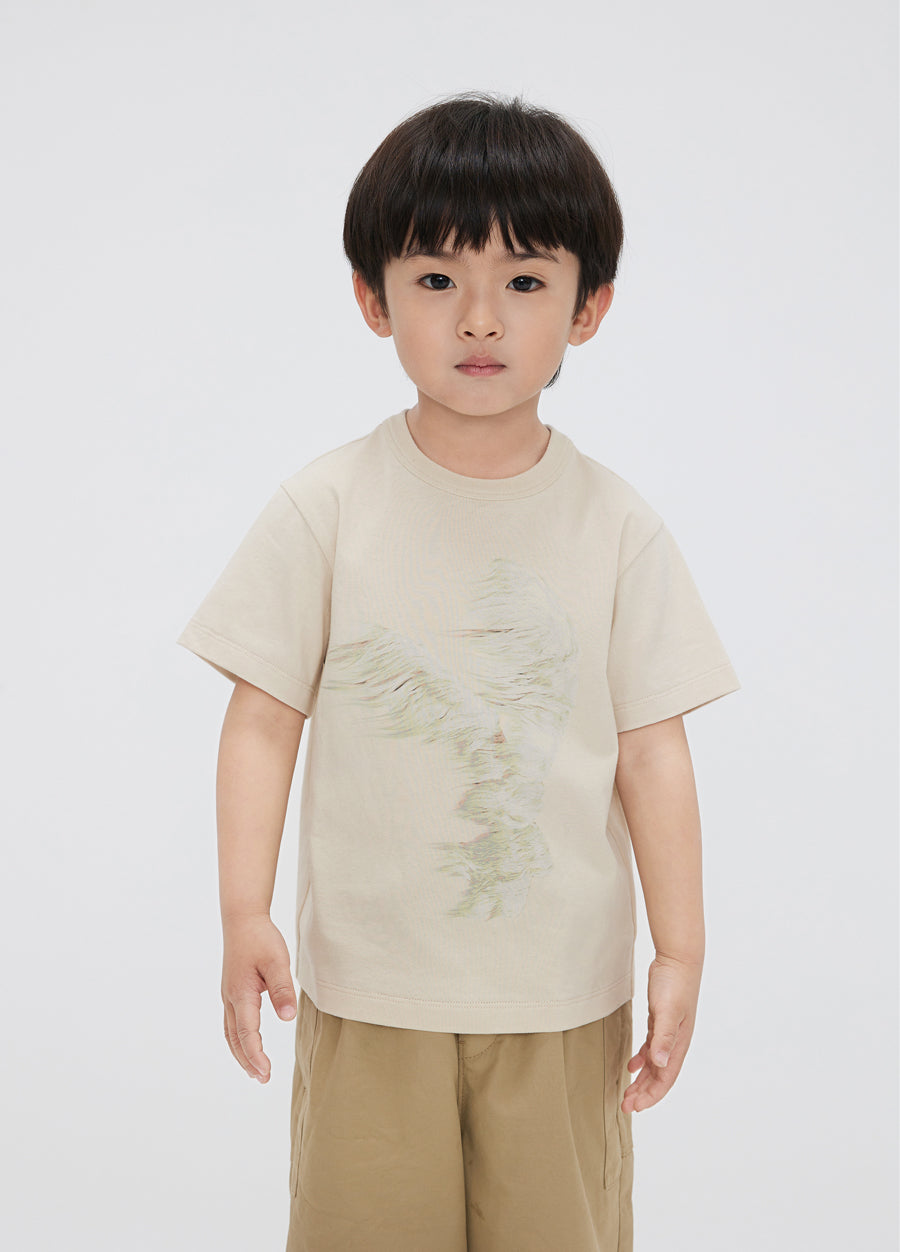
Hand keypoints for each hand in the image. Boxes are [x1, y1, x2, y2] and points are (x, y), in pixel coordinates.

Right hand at [221, 914, 296, 1083]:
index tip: (266, 1072)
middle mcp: (231, 998)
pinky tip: (248, 1044)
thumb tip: (287, 1017)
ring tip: (255, 1071)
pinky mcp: (232, 991)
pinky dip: (238, 1039)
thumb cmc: (260, 938)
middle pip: (235, 1038)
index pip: (247, 1033)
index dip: (255, 1055)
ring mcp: (229, 995)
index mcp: (241, 993)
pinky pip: (232, 1022)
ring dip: (241, 1053)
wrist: (242, 919)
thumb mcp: (277, 961)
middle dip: (248, 1060)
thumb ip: (282, 989)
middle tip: (262, 1079)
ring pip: (230, 1032)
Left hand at [621, 954, 701, 1113]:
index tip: (634, 1107)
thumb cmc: (675, 984)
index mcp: (679, 1044)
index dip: (651, 1096)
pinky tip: (631, 1065)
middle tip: (625, 1106)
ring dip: (642, 1080)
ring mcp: (667, 1031)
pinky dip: (641, 1059)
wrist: (677, 959)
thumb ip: (664, 1038)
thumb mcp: (667, 1011)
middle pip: (659, 1076)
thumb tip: (660, 1064)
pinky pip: (650, 1047)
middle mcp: (675, 1042)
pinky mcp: (659, 1020)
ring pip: (654, 1064)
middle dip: (644, 1093)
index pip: (666, 1079)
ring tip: (627, 1092)